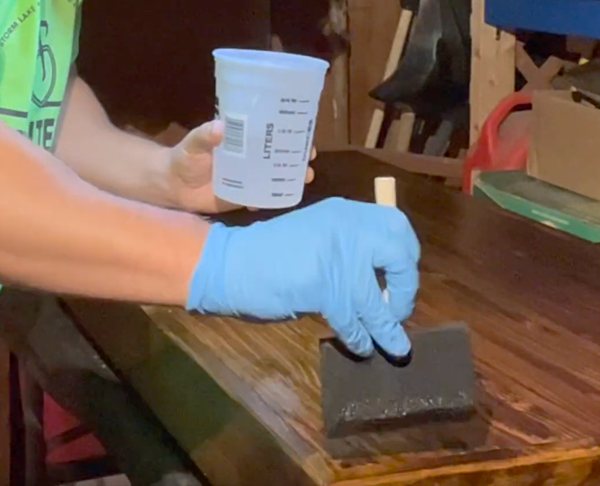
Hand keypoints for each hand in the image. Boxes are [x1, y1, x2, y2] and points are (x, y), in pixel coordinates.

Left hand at [168, 120, 315, 213]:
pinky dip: (273, 200)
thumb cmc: (184, 158)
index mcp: (243, 142)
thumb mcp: (193, 144)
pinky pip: (263, 199)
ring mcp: (249, 180)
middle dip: (298, 159)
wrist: (173, 187)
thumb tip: (220, 127)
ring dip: (292, 179)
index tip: (306, 136)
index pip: (271, 134)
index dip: (291, 134)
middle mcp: (250, 159)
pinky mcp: (244, 198)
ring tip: (305, 179)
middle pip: (281, 157)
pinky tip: (282, 200)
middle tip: (309, 161)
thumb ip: (205, 136)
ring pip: (277, 178)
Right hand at [187, 197, 419, 357]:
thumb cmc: (271, 252)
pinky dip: (361, 338)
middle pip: (399, 256)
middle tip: (400, 308)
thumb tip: (384, 279)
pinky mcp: (324, 288)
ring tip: (396, 346)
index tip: (402, 276)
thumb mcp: (317, 234)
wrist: (230, 262)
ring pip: (377, 300)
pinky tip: (362, 347)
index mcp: (346, 213)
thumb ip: (348, 246)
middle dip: (406, 288)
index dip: (407, 254)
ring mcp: (336, 257)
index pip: (396, 225)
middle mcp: (347, 228)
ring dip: (388, 328)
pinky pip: (353, 320)